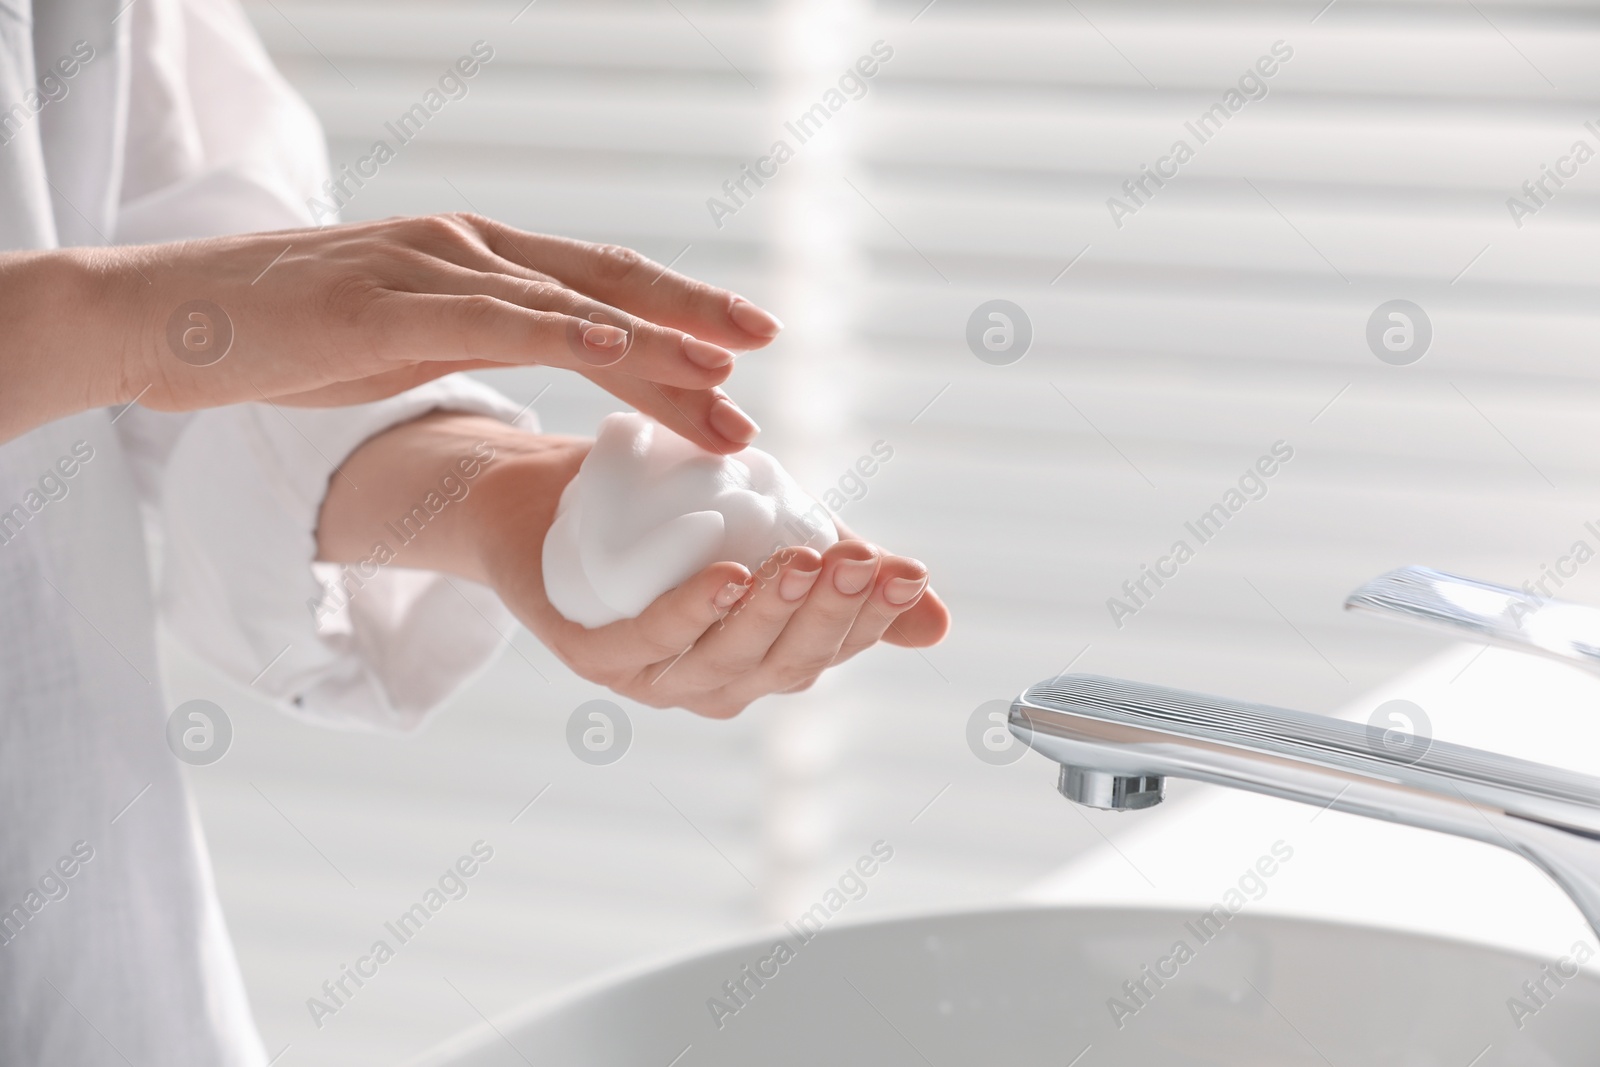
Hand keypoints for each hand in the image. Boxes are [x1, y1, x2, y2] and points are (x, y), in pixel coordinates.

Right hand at [0, 214, 778, 446]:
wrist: (172, 321)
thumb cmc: (290, 337)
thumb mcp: (411, 339)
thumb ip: (482, 340)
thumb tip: (552, 363)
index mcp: (479, 262)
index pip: (600, 291)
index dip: (676, 319)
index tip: (742, 355)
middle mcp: (468, 251)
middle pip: (606, 283)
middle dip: (692, 319)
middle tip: (766, 347)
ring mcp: (428, 269)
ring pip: (568, 301)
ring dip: (653, 342)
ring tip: (725, 373)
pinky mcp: (384, 303)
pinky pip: (493, 317)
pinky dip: (563, 332)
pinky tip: (619, 353)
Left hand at [318, 415, 950, 718]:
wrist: (550, 507)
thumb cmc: (667, 524)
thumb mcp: (770, 541)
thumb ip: (845, 575)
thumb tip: (939, 620)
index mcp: (765, 662)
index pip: (835, 648)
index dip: (875, 616)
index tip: (908, 572)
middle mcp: (716, 684)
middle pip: (788, 661)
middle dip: (832, 613)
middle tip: (861, 561)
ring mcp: (654, 676)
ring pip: (727, 656)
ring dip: (771, 612)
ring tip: (805, 561)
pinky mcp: (595, 653)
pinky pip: (651, 638)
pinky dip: (692, 612)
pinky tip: (726, 577)